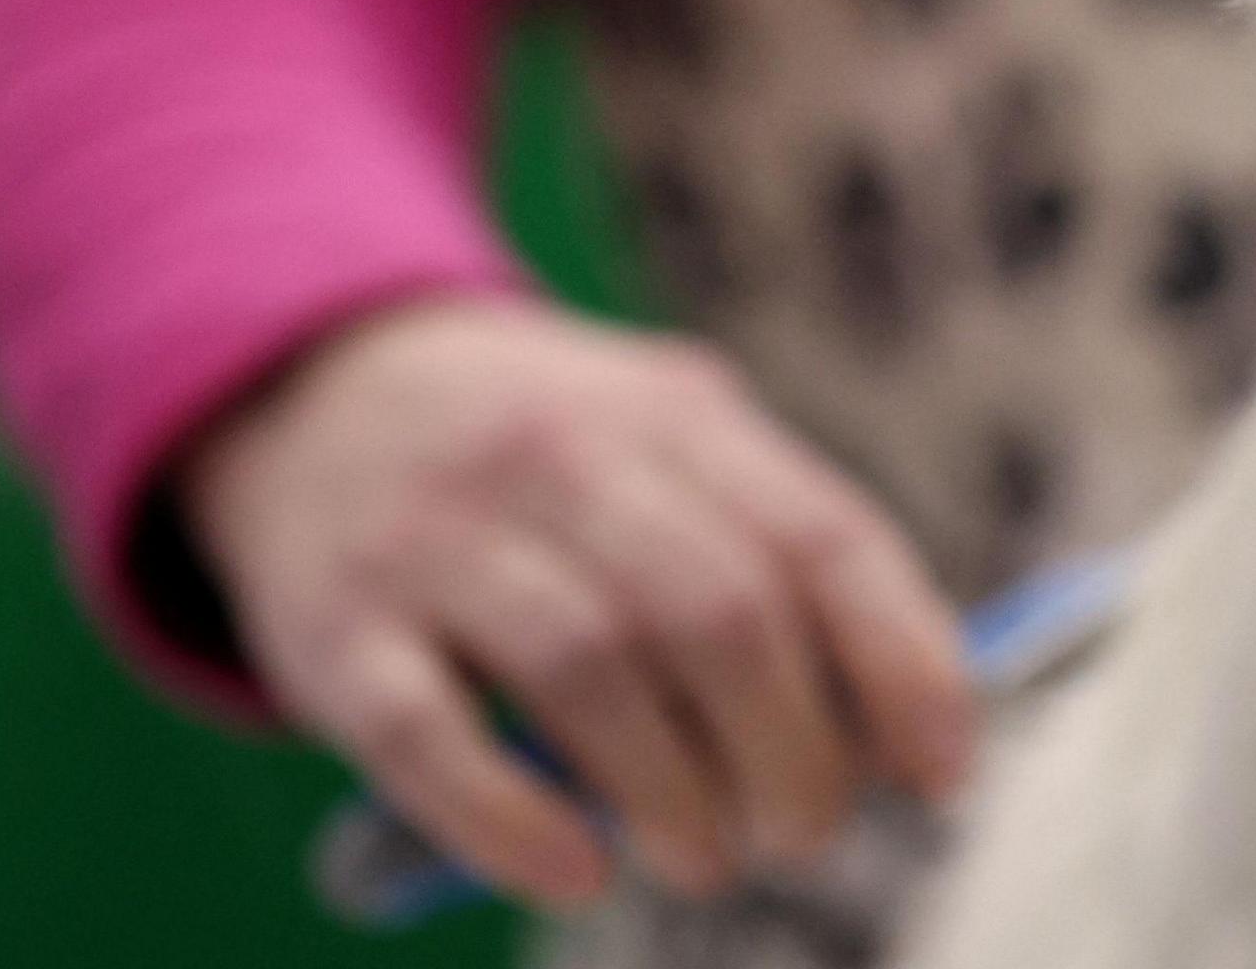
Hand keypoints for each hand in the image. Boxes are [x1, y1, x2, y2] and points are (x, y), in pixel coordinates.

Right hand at [182, 296, 971, 905]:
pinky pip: (427, 733)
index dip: (901, 664)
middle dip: (791, 750)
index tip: (941, 775)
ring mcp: (438, 536)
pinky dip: (512, 819)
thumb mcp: (677, 450)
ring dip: (673, 791)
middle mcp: (561, 456)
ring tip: (708, 859)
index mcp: (677, 415)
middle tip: (806, 835)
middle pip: (718, 610)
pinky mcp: (333, 627)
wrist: (314, 384)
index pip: (822, 537)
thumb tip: (910, 736)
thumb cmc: (553, 468)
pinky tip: (577, 872)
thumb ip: (787, 561)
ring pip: (589, 666)